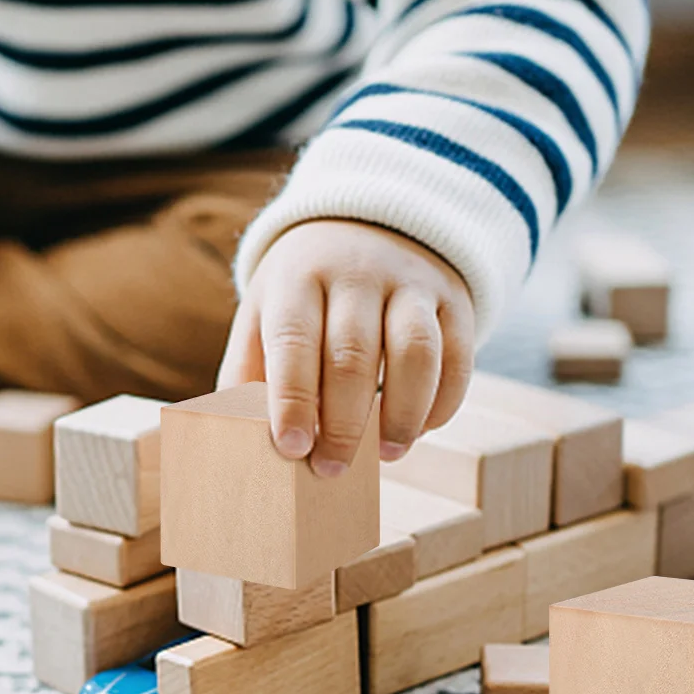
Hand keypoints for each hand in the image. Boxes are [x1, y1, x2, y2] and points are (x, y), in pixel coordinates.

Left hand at [218, 219, 473, 475]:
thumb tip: (237, 437)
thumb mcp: (264, 312)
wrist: (367, 224)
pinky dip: (443, 401)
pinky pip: (457, 354)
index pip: (294, 341)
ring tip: (388, 455)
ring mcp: (410, 283)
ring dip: (402, 414)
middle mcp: (356, 275)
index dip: (292, 399)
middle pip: (353, 354)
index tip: (292, 448)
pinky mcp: (453, 298)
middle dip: (343, 423)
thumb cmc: (304, 291)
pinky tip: (421, 429)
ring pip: (415, 352)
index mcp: (298, 280)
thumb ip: (248, 370)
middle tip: (332, 469)